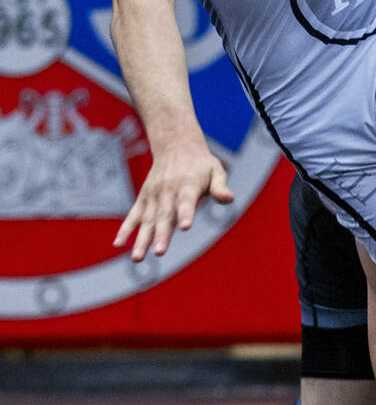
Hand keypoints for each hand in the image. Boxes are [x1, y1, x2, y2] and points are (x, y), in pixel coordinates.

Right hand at [113, 141, 233, 261]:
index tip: (185, 227)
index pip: (187, 201)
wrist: (175, 145)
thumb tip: (229, 199)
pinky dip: (125, 229)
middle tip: (159, 253)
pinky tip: (118, 244)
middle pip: (165, 216)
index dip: (186, 213)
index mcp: (188, 185)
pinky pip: (133, 215)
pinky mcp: (144, 198)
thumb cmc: (201, 164)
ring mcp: (154, 195)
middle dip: (161, 235)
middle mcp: (168, 191)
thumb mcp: (216, 170)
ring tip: (138, 258)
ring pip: (147, 220)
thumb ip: (220, 186)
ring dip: (142, 239)